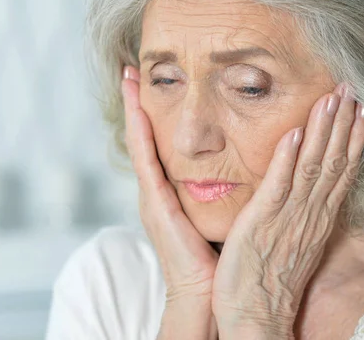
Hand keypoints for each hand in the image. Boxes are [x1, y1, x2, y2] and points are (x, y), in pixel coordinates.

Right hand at [121, 65, 218, 338]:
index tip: (148, 81)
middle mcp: (156, 190)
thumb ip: (216, 189)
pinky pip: (147, 162)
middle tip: (131, 69)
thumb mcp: (212, 214)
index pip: (157, 143)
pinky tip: (140, 109)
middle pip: (143, 137)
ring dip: (133, 109)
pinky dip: (141, 134)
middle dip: (135, 103)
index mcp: (169, 191)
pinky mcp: (156, 206)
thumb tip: (235, 166)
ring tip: (128, 78)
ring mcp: (151, 197)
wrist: (206, 294)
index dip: (150, 112)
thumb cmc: (214, 256)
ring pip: (140, 143)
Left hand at [211, 82, 363, 338]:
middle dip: (343, 124)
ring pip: (313, 167)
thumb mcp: (295, 241)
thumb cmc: (270, 277)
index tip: (361, 110)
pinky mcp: (262, 221)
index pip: (341, 172)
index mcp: (316, 218)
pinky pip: (279, 186)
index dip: (352, 139)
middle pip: (333, 162)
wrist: (255, 314)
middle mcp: (309, 214)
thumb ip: (302, 211)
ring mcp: (288, 217)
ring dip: (323, 131)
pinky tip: (295, 133)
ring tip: (331, 99)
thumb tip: (306, 187)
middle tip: (350, 89)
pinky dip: (288, 159)